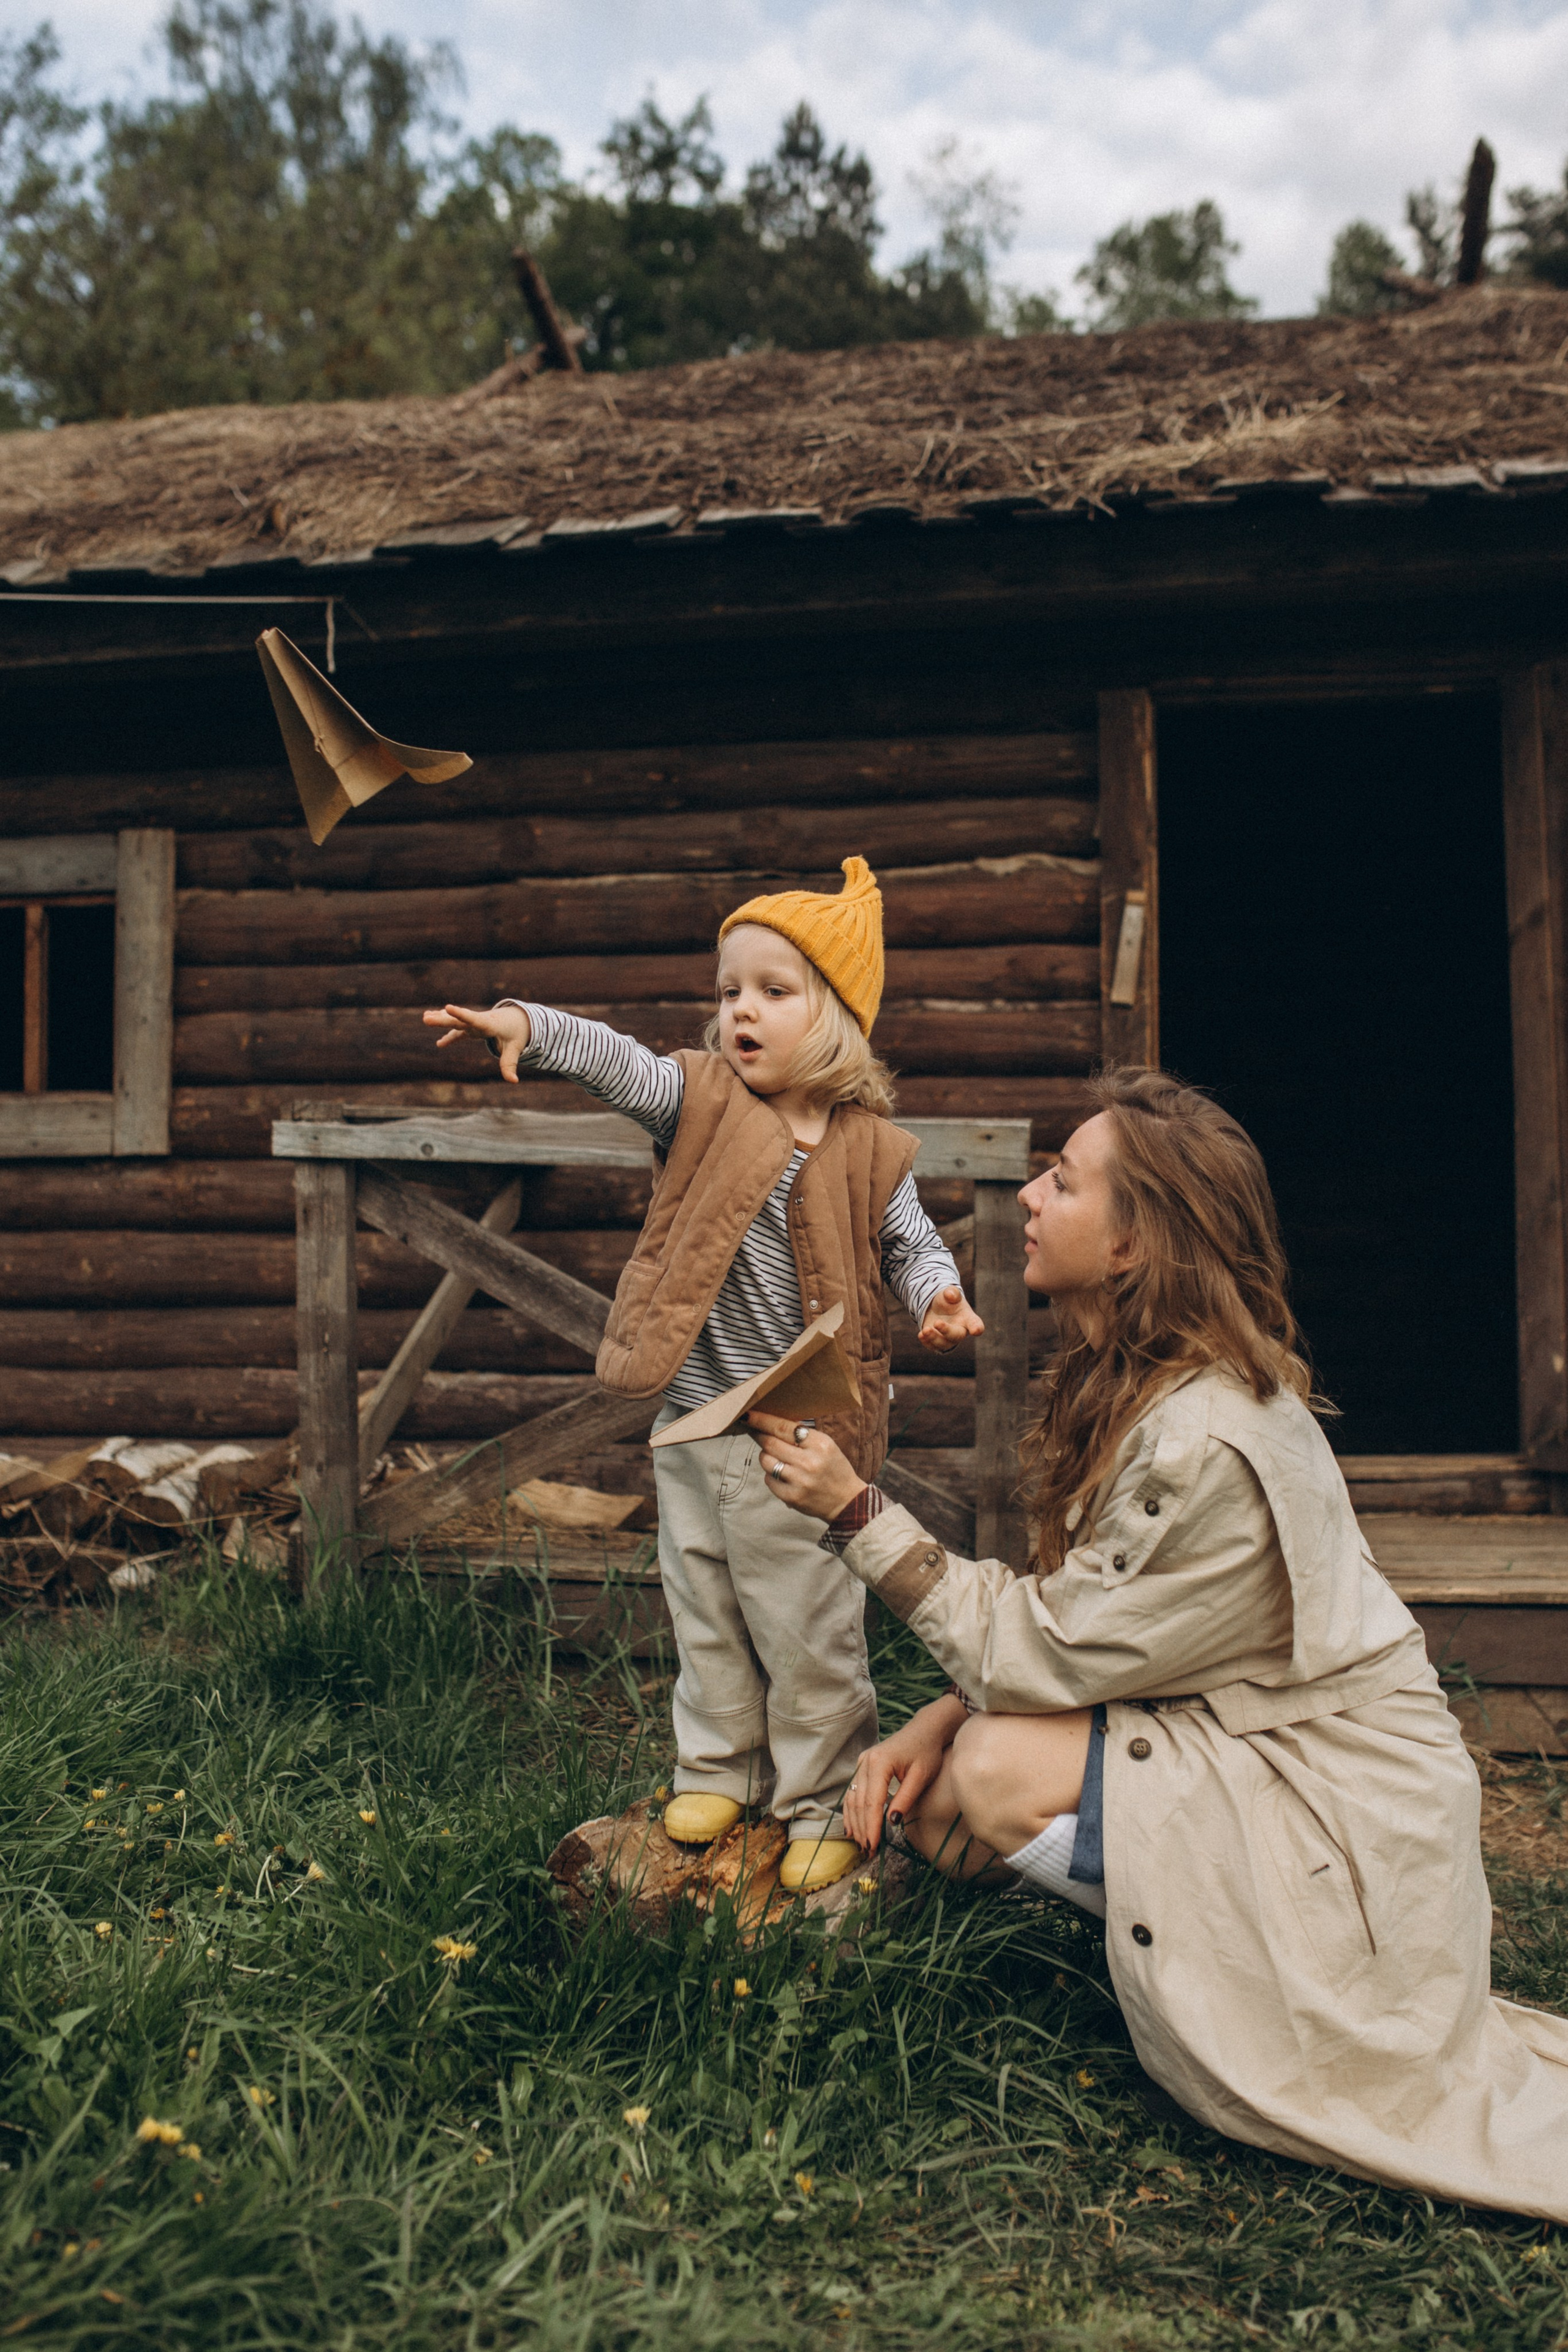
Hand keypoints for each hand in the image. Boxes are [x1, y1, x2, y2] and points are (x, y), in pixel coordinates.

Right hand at [420, 1002, 531, 1082]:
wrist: (517, 1019)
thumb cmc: (516, 1033)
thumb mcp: (515, 1048)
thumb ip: (510, 1064)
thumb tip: (513, 1081)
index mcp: (489, 1024)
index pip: (473, 1019)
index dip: (460, 1014)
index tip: (447, 1007)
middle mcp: (478, 1021)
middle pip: (459, 1021)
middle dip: (443, 1019)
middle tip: (426, 1018)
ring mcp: (473, 1024)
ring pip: (455, 1022)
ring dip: (440, 1020)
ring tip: (425, 1017)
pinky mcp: (471, 1028)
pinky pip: (457, 1031)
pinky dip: (448, 1034)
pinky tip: (439, 1044)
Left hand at [747, 1412, 864, 1520]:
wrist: (847, 1501)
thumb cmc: (834, 1469)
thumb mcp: (826, 1445)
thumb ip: (803, 1435)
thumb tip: (773, 1422)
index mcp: (820, 1444)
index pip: (784, 1427)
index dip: (762, 1420)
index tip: (748, 1415)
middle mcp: (809, 1462)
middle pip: (770, 1443)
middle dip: (758, 1434)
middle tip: (753, 1430)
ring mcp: (800, 1481)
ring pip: (766, 1461)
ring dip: (766, 1456)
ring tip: (777, 1457)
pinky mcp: (792, 1497)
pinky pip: (768, 1480)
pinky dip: (771, 1475)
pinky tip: (783, 1475)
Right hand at [843, 1695, 967, 1852]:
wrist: (924, 1731)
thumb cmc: (926, 1753)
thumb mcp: (921, 1777)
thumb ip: (905, 1799)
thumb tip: (891, 1823)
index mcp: (879, 1763)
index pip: (872, 1802)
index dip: (871, 1826)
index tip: (874, 1846)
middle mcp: (865, 1762)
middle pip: (859, 1802)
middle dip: (863, 1829)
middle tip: (868, 1852)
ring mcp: (861, 1763)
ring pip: (852, 1798)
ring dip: (855, 1823)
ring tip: (861, 1845)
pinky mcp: (862, 1766)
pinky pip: (853, 1792)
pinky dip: (852, 1811)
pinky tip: (852, 1828)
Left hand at [918, 1284, 984, 1352]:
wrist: (936, 1307)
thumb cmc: (947, 1300)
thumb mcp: (950, 1293)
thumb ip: (952, 1292)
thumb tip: (950, 1295)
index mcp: (968, 1318)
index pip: (975, 1324)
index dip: (977, 1328)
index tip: (976, 1330)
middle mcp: (960, 1331)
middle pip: (957, 1335)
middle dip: (947, 1331)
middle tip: (937, 1323)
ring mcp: (948, 1339)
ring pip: (944, 1344)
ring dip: (934, 1338)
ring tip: (925, 1330)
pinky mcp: (937, 1343)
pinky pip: (933, 1347)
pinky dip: (927, 1342)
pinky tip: (921, 1335)